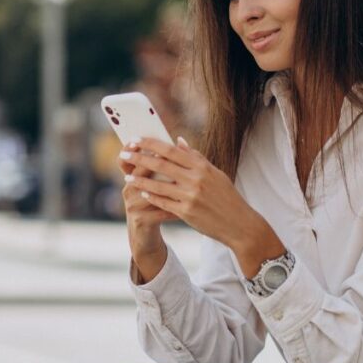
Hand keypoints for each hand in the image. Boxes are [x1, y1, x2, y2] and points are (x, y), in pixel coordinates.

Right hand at [118, 139, 177, 280]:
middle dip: (155, 164)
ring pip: (150, 192)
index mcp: (131, 179)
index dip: (137, 150)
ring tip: (183, 181)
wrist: (144, 235)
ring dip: (168, 187)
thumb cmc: (152, 205)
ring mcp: (133, 206)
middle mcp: (128, 190)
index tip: (154, 142)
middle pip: (138, 173)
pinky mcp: (141, 220)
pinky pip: (160, 212)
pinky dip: (175, 207)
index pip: (129, 160)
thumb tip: (179, 140)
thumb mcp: (153, 185)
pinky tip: (189, 205)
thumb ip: (164, 164)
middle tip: (171, 158)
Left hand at [120, 137, 283, 276]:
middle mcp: (195, 179)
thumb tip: (178, 141)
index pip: (171, 150)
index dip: (151, 143)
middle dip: (139, 158)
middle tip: (123, 154)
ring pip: (158, 185)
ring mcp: (190, 197)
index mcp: (202, 167)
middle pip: (161, 165)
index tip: (136, 139)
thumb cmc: (226, 196)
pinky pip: (162, 202)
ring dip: (139, 179)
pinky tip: (140, 192)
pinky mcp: (186, 213)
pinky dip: (150, 196)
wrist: (239, 224)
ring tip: (126, 175)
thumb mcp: (214, 173)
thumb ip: (195, 157)